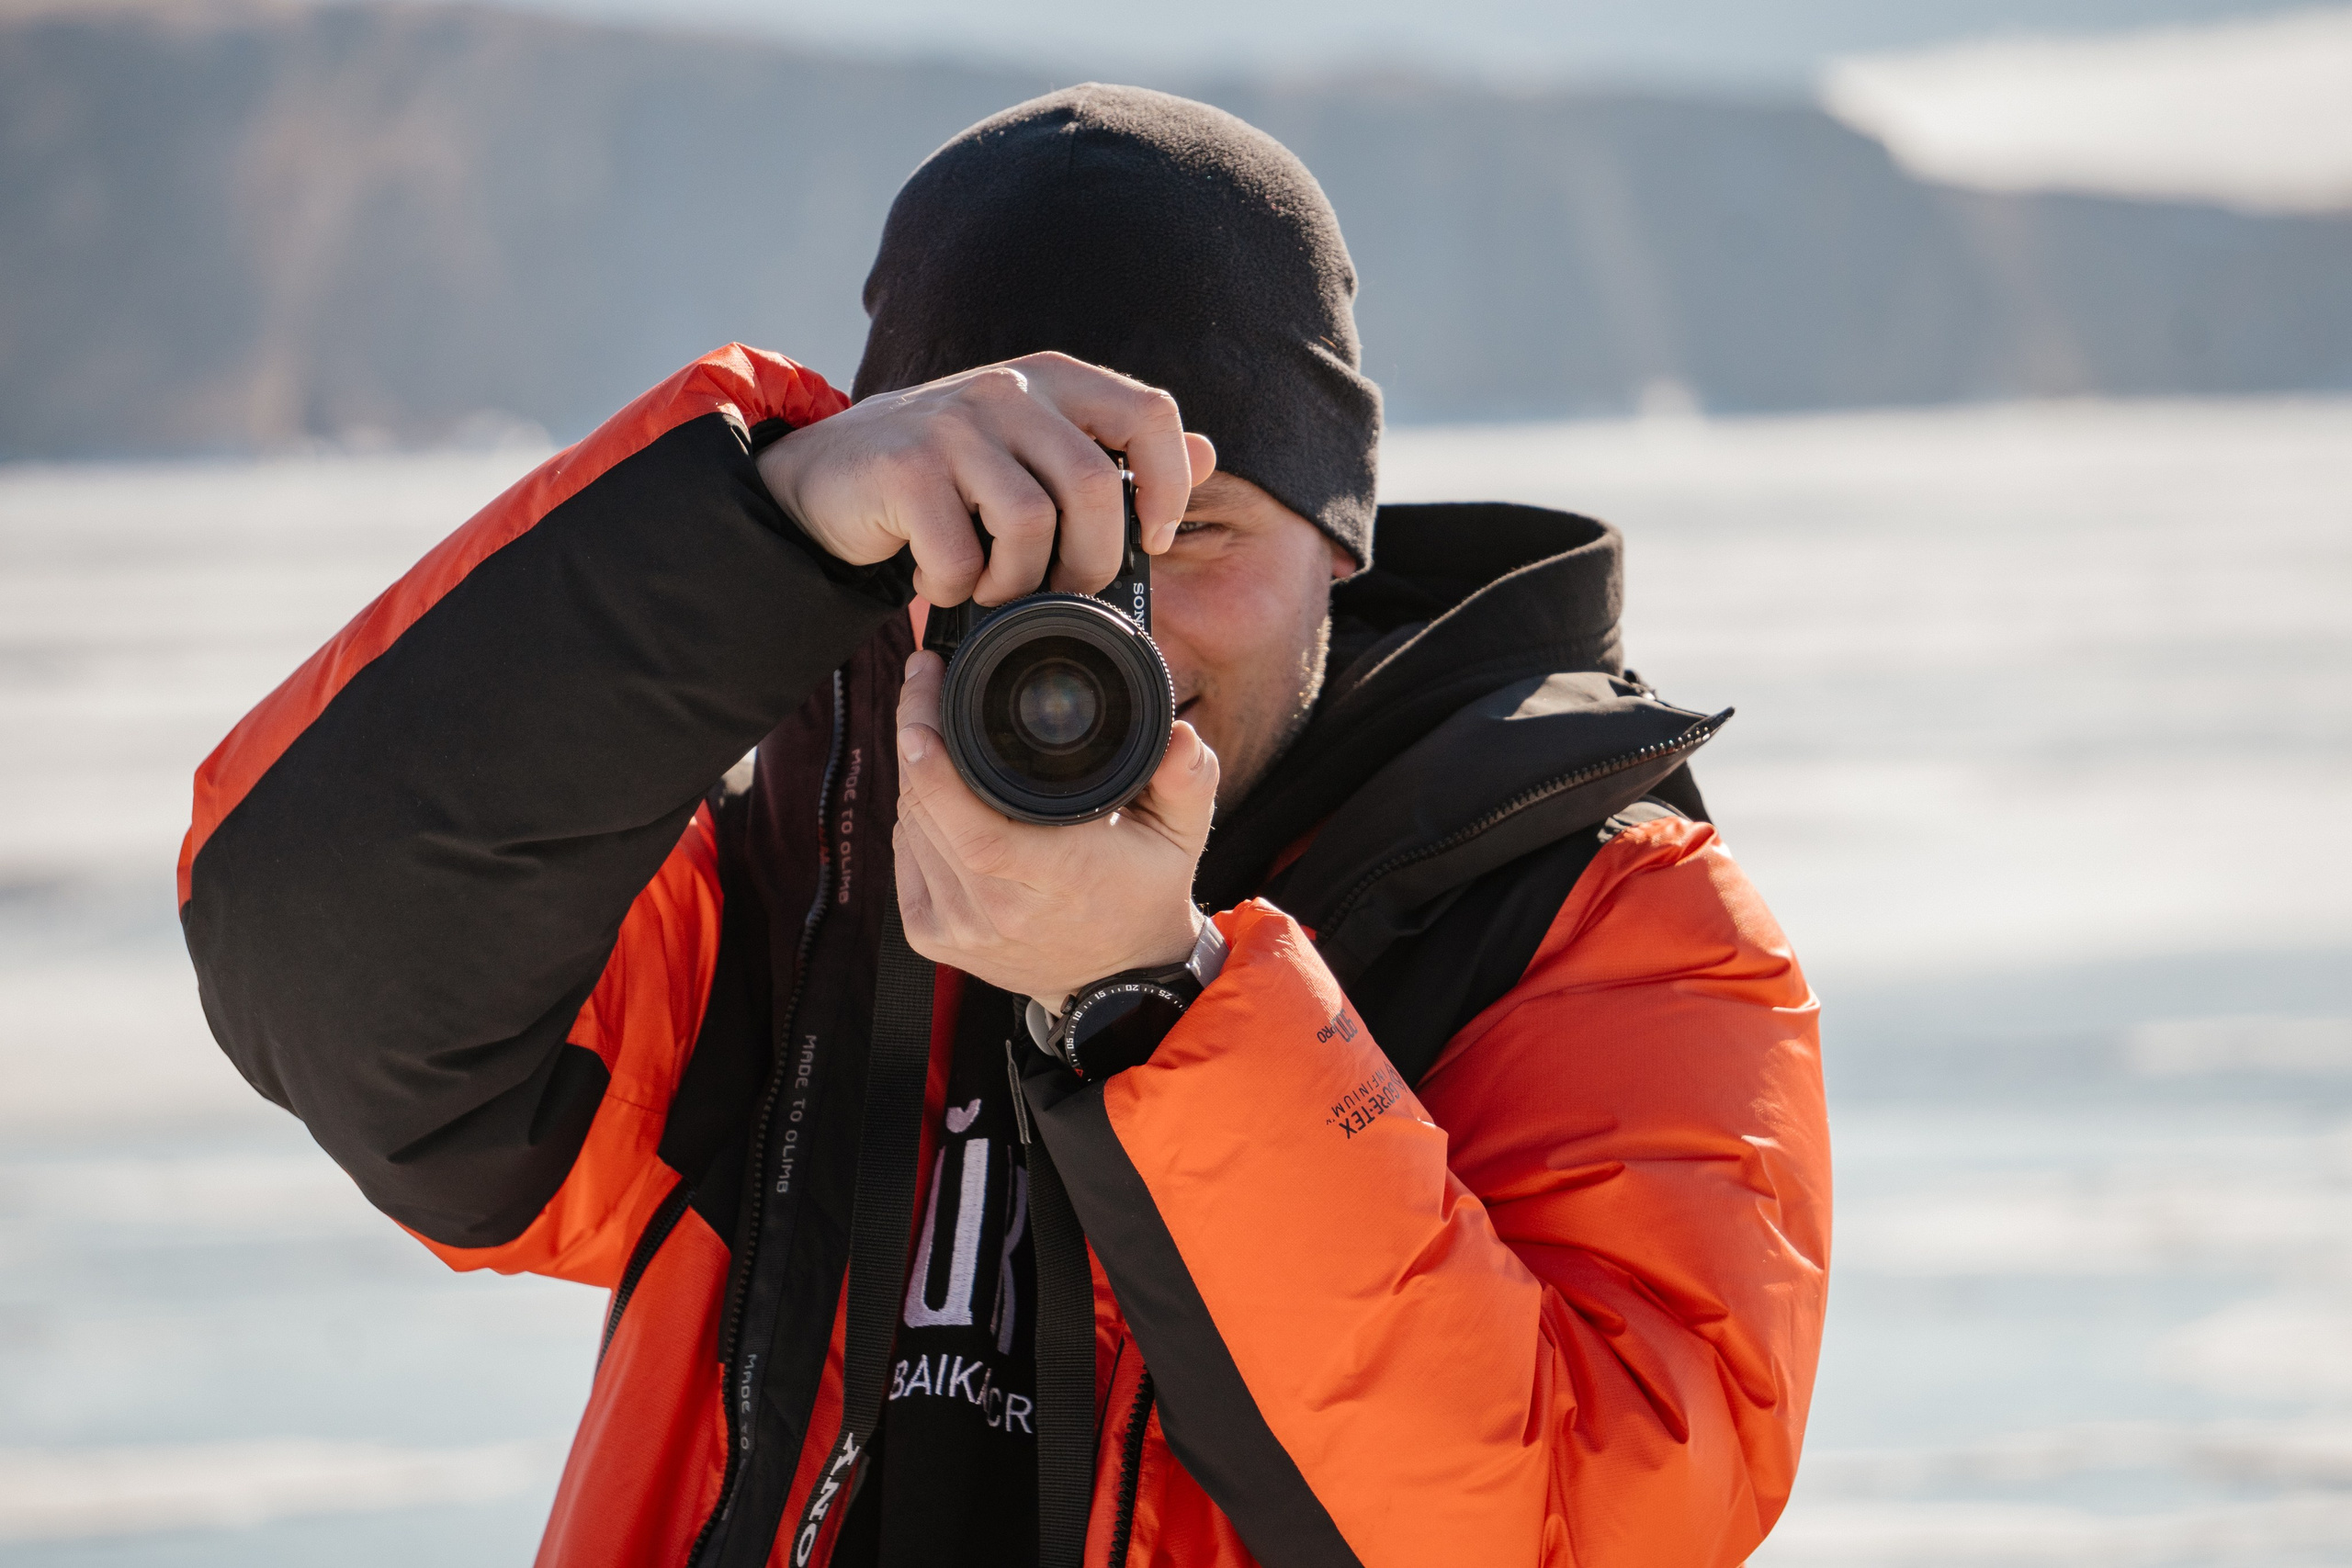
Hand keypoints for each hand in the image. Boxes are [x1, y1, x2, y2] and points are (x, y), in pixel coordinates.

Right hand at [758, 353, 1217, 605]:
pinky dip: (956, 587)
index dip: (1169, 484)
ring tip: (991, 589)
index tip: (1152, 538)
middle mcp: (1008, 388)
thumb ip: (1112, 452)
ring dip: (1017, 581)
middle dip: (1090, 562)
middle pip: (1093, 485)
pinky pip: (961, 553)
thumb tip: (1208, 451)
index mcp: (1053, 380)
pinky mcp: (905, 467)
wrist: (825, 479)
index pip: (1151, 414)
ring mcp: (953, 423)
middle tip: (1062, 593)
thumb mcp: (1031, 450)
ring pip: (1031, 522)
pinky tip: (939, 581)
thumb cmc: (944, 477)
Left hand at [893, 650, 1215, 1007]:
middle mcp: (998, 911)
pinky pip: (904, 854)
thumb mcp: (1180, 835)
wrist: (1117, 978)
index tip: (923, 710)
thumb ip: (1187, 780)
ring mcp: (958, 930)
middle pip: (928, 811)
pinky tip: (939, 796)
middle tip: (925, 684)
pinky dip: (915, 817)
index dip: (935, 770)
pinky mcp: (932, 939)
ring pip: (909, 826)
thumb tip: (1180, 737)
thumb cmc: (1144, 891)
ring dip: (915, 774)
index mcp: (1056, 880)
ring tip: (935, 733)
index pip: (976, 830)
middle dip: (915, 736)